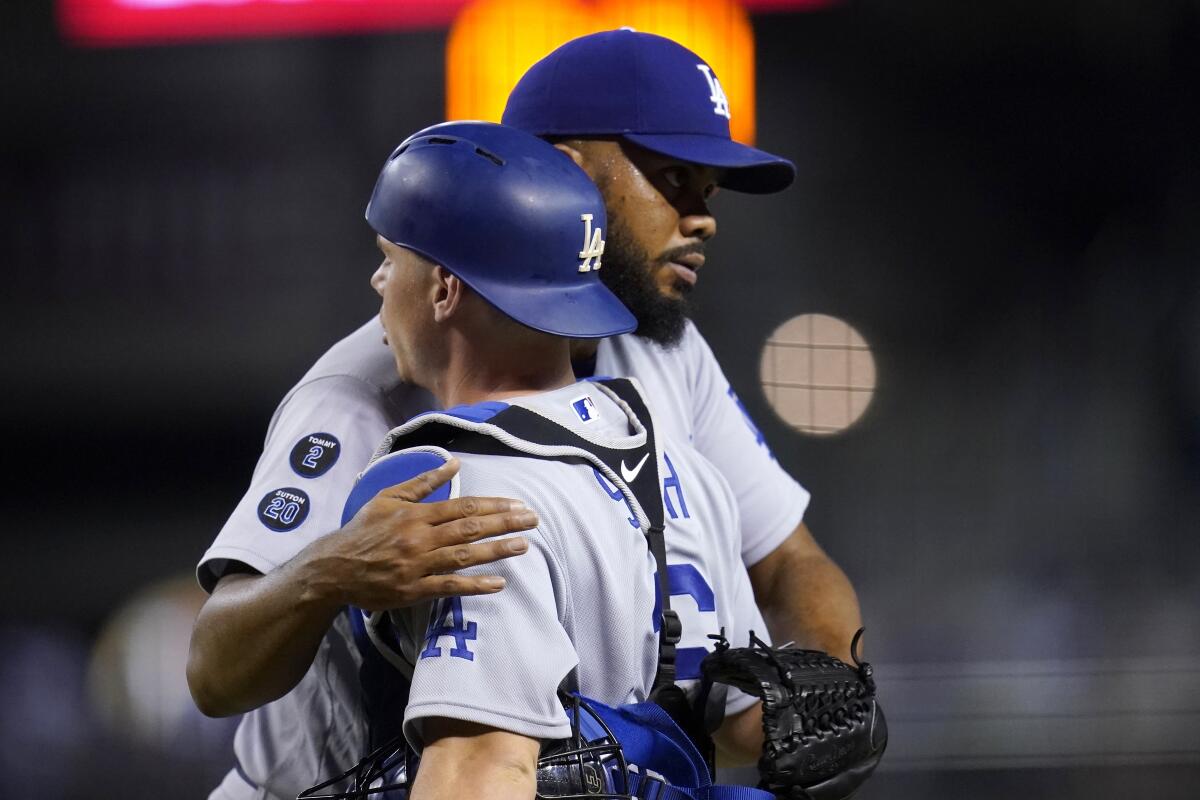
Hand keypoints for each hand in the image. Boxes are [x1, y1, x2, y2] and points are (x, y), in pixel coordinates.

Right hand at [300, 457, 537, 611]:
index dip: (493, 505)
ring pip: (463, 556)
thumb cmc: (364, 529)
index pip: (462, 507)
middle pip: (469, 529)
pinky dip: (475, 585)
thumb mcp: (388, 497)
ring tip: (523, 545)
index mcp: (416, 514)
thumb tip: (452, 464)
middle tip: (532, 520)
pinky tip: (498, 583)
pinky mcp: (414, 590)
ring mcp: (418, 565)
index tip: (518, 504)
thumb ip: (422, 482)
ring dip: (496, 550)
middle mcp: (420, 538)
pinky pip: (449, 587)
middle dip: (504, 523)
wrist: (335, 567)